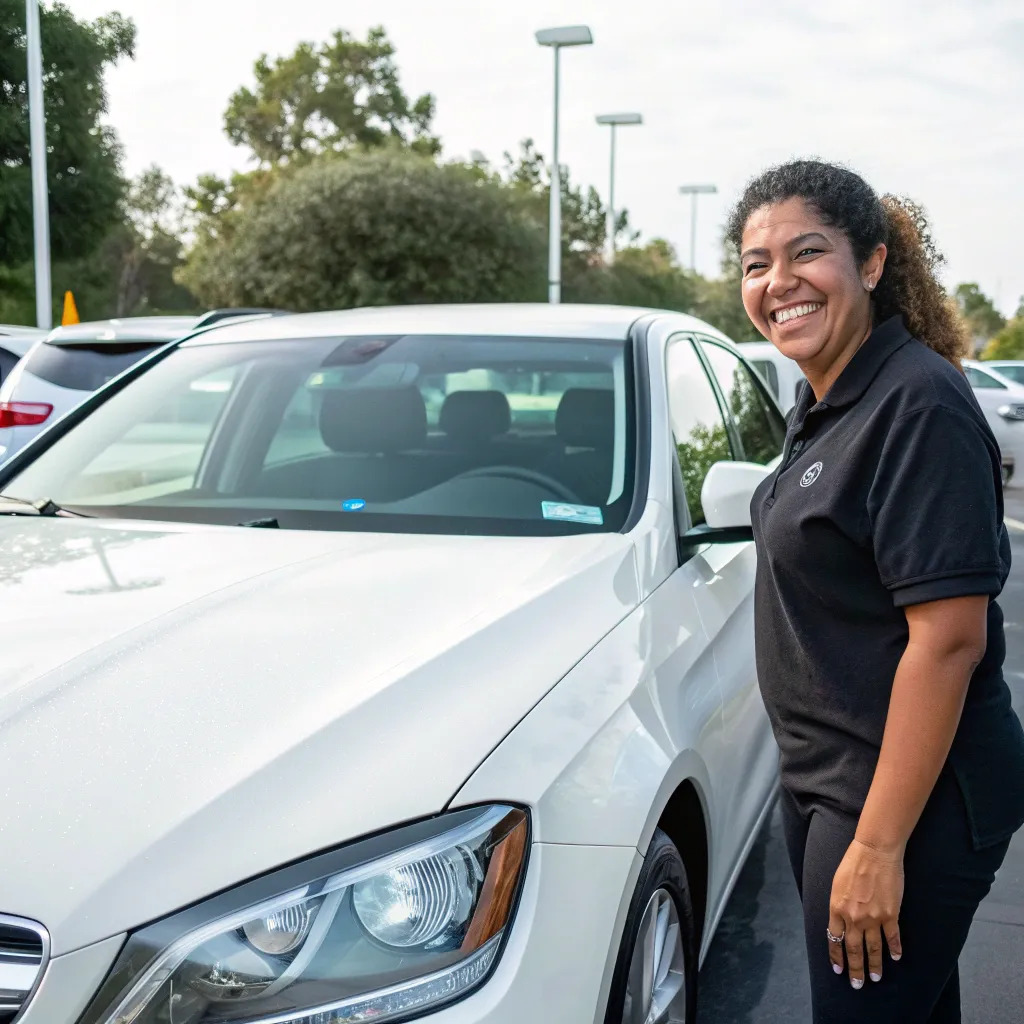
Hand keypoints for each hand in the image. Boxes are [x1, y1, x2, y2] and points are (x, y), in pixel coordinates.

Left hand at [827, 838, 904, 987]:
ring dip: (874, 966)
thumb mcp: (836, 885)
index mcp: (836, 908)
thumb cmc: (852, 863)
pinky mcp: (890, 915)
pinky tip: (895, 958)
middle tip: (857, 985)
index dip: (836, 956)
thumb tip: (840, 923)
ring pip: (873, 949)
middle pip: (854, 950)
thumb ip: (838, 906)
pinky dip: (894, 950)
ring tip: (874, 978)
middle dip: (855, 969)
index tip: (838, 969)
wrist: (874, 852)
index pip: (834, 939)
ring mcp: (873, 918)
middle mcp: (853, 917)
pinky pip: (892, 938)